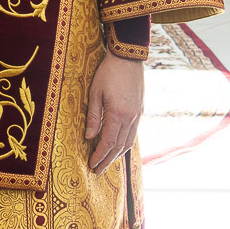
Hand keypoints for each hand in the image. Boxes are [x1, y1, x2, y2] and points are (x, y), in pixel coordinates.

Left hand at [84, 52, 143, 175]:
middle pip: (119, 146)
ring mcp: (137, 115)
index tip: (92, 164)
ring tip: (107, 162)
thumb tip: (88, 137)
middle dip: (108, 160)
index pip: (108, 142)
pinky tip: (119, 147)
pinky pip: (134, 133)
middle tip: (97, 170)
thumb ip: (93, 116)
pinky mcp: (140, 111)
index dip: (100, 155)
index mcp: (118, 114)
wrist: (128, 58)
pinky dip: (126, 144)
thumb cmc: (108, 73)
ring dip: (118, 155)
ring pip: (129, 142)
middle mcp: (131, 118)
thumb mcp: (95, 93)